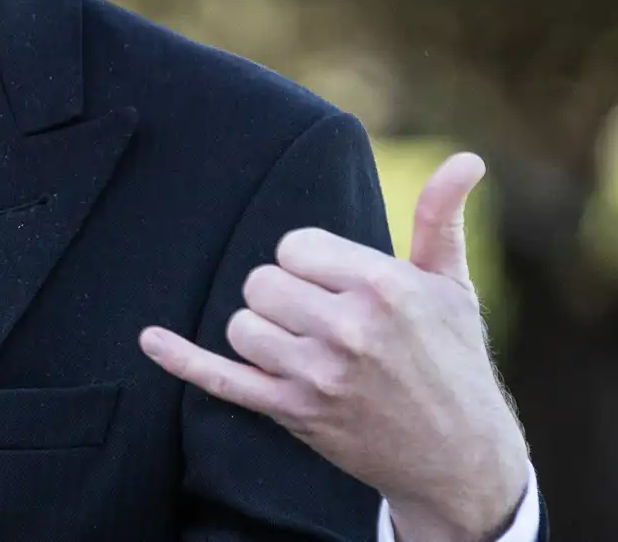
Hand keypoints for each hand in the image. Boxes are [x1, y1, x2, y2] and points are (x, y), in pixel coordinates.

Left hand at [139, 153, 530, 541]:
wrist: (462, 458)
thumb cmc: (454, 360)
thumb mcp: (452, 286)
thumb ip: (441, 218)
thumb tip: (467, 158)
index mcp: (383, 287)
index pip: (294, 245)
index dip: (307, 262)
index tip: (334, 282)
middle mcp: (348, 329)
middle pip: (260, 282)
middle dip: (282, 294)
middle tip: (319, 316)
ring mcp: (318, 375)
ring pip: (242, 324)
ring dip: (262, 330)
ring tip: (304, 345)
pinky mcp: (295, 413)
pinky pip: (222, 379)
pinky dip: (182, 359)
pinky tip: (150, 338)